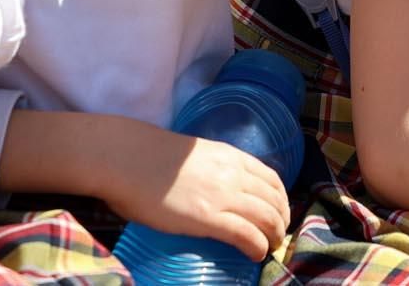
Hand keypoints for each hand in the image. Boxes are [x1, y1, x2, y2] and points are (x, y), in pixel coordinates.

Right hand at [93, 120, 291, 260]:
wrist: (127, 158)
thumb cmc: (151, 157)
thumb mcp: (197, 155)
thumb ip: (216, 169)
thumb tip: (220, 189)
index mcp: (231, 156)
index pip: (272, 179)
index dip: (281, 200)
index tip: (279, 214)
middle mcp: (234, 174)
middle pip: (275, 201)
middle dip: (281, 222)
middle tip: (276, 236)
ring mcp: (222, 196)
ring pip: (267, 218)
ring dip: (273, 236)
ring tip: (269, 247)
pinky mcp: (208, 218)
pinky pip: (246, 234)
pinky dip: (257, 247)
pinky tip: (256, 254)